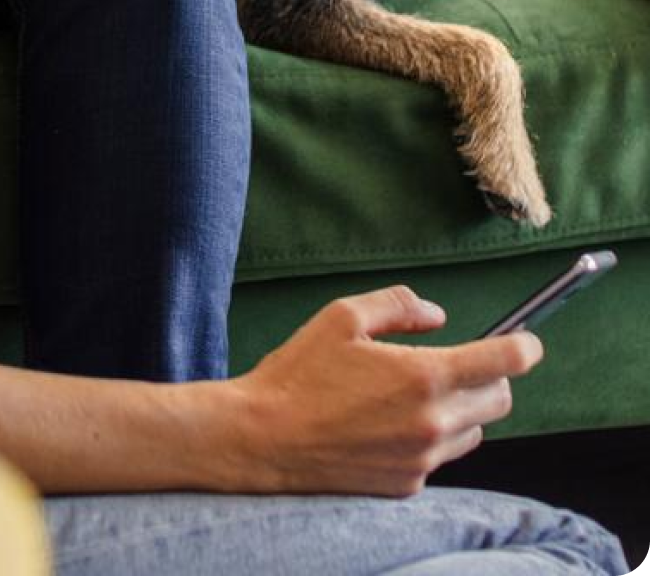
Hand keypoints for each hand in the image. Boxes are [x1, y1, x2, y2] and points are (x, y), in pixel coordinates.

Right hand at [209, 286, 540, 496]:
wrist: (264, 439)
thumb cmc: (299, 374)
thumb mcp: (342, 317)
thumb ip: (397, 306)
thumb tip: (437, 315)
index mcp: (422, 376)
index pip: (503, 363)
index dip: (524, 348)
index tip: (527, 341)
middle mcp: (432, 422)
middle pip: (499, 400)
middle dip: (490, 376)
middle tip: (457, 361)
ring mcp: (422, 460)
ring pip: (473, 431)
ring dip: (462, 409)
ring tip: (416, 393)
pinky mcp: (406, 485)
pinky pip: (440, 457)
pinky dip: (432, 436)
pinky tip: (391, 422)